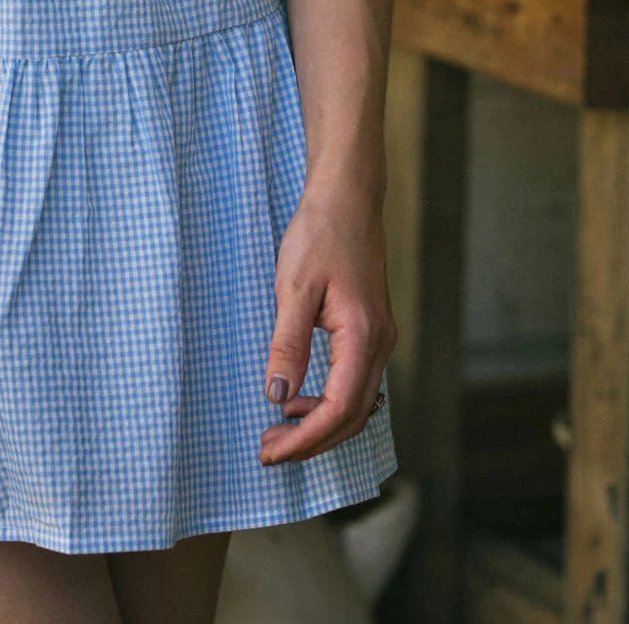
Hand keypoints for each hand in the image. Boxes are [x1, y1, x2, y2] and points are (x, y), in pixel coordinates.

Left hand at [259, 186, 395, 465]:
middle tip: (269, 450)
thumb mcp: (294, 288)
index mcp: (363, 336)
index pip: (338, 410)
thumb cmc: (320, 235)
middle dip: (312, 441)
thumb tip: (278, 396)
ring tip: (279, 428)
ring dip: (321, 424)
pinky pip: (356, 383)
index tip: (270, 451)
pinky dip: (330, 402)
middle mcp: (380, 344)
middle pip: (353, 417)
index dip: (305, 439)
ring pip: (358, 403)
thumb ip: (288, 344)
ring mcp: (380, 339)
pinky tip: (300, 397)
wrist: (348, 198)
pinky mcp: (372, 331)